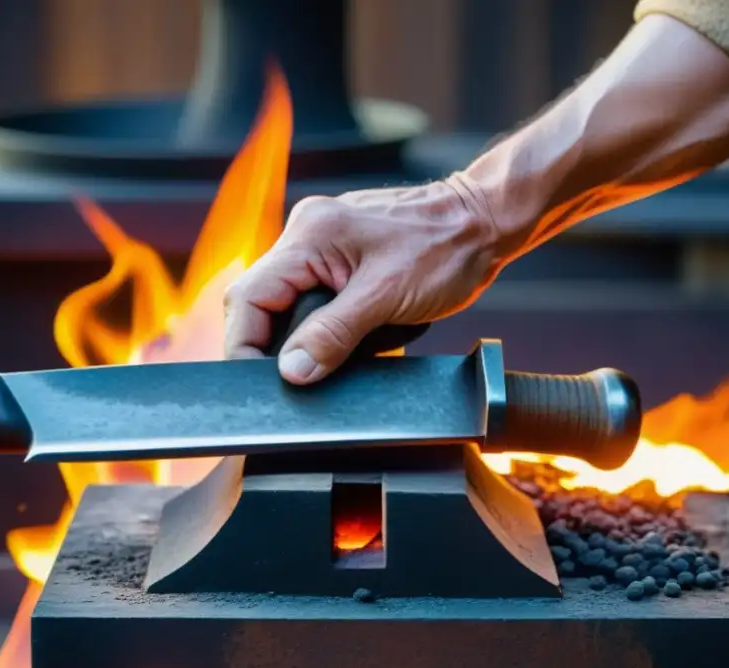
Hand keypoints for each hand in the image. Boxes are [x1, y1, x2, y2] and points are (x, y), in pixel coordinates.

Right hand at [223, 174, 502, 383]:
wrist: (483, 222)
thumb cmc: (446, 248)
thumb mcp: (387, 298)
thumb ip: (333, 335)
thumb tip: (291, 372)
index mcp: (309, 235)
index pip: (248, 298)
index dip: (245, 346)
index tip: (259, 384)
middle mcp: (307, 235)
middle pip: (261, 304)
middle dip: (273, 346)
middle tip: (296, 381)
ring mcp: (321, 245)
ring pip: (286, 307)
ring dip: (301, 338)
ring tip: (329, 358)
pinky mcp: (338, 259)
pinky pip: (312, 301)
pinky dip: (324, 327)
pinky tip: (350, 339)